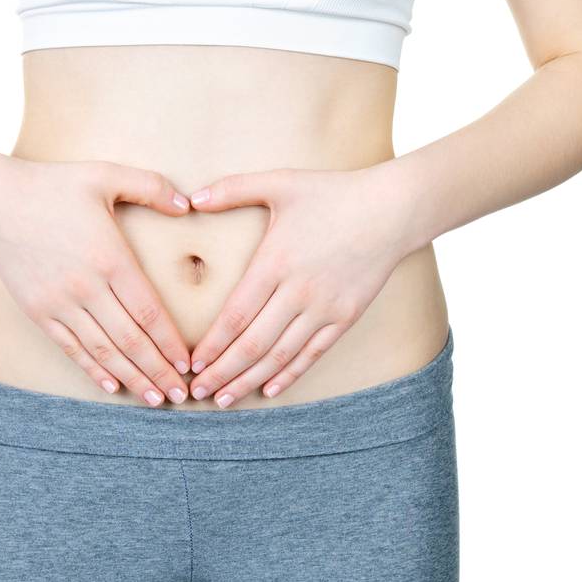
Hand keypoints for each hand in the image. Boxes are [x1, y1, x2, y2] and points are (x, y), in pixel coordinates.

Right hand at [0, 154, 194, 405]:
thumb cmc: (55, 185)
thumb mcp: (106, 174)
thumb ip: (151, 187)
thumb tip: (188, 205)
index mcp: (109, 257)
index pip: (148, 311)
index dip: (170, 342)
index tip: (187, 362)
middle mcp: (86, 287)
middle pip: (130, 340)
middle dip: (158, 371)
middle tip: (180, 395)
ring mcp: (59, 303)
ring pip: (103, 351)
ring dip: (131, 378)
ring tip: (154, 398)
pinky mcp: (38, 312)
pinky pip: (71, 348)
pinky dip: (93, 369)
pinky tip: (111, 385)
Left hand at [184, 160, 412, 406]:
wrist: (390, 209)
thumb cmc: (332, 192)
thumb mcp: (280, 182)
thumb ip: (232, 189)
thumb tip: (191, 199)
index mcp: (276, 262)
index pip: (235, 315)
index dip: (212, 344)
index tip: (191, 363)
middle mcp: (298, 291)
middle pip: (253, 344)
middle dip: (222, 371)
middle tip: (198, 392)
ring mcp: (324, 308)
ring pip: (280, 355)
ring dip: (249, 380)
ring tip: (224, 398)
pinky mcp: (346, 317)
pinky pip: (312, 354)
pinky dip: (289, 375)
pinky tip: (270, 389)